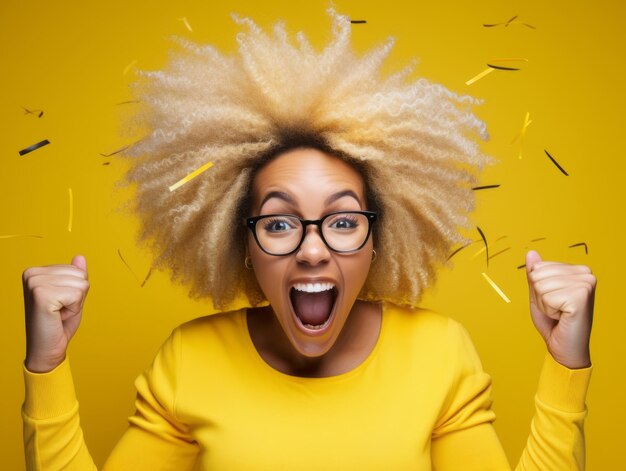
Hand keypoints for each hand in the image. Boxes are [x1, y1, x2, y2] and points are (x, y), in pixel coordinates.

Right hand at [23, 255, 89, 372]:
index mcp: (35, 271)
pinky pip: (78, 294)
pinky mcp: (41, 295)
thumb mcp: (71, 294)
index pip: (76, 269)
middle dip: (77, 296)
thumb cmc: (58, 323)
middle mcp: (32, 274)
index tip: (60, 303)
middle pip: (80, 275)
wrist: (47, 349)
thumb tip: (80, 257)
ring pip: (81, 284)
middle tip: (60, 310)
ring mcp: (35, 283)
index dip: (75, 290)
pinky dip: (74, 308)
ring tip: (59, 313)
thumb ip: (75, 276)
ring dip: (76, 303)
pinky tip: (58, 316)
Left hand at [525, 250, 595, 368]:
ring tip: (559, 313)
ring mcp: (586, 284)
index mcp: (577, 269)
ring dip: (544, 304)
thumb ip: (535, 273)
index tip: (553, 301)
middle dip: (540, 295)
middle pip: (538, 274)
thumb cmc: (553, 321)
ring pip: (540, 286)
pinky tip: (562, 317)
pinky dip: (549, 310)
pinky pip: (546, 297)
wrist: (564, 347)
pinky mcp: (581, 296)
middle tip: (555, 309)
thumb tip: (531, 253)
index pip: (538, 266)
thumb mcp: (538, 293)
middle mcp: (585, 273)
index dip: (537, 287)